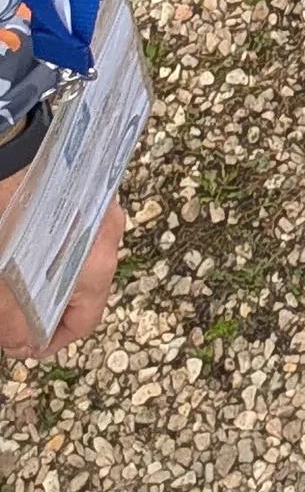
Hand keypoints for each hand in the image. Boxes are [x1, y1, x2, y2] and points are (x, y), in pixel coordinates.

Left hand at [0, 194, 122, 360]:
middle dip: (47, 308)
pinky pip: (76, 232)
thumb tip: (21, 342)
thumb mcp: (4, 281)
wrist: (13, 145)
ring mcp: (101, 209)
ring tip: (15, 284)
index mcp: (96, 264)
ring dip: (49, 278)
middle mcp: (108, 237)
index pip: (84, 321)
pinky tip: (24, 249)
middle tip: (14, 318)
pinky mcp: (88, 189)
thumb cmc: (9, 210)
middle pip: (82, 290)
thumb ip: (13, 321)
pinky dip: (53, 249)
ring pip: (78, 260)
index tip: (25, 347)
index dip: (52, 342)